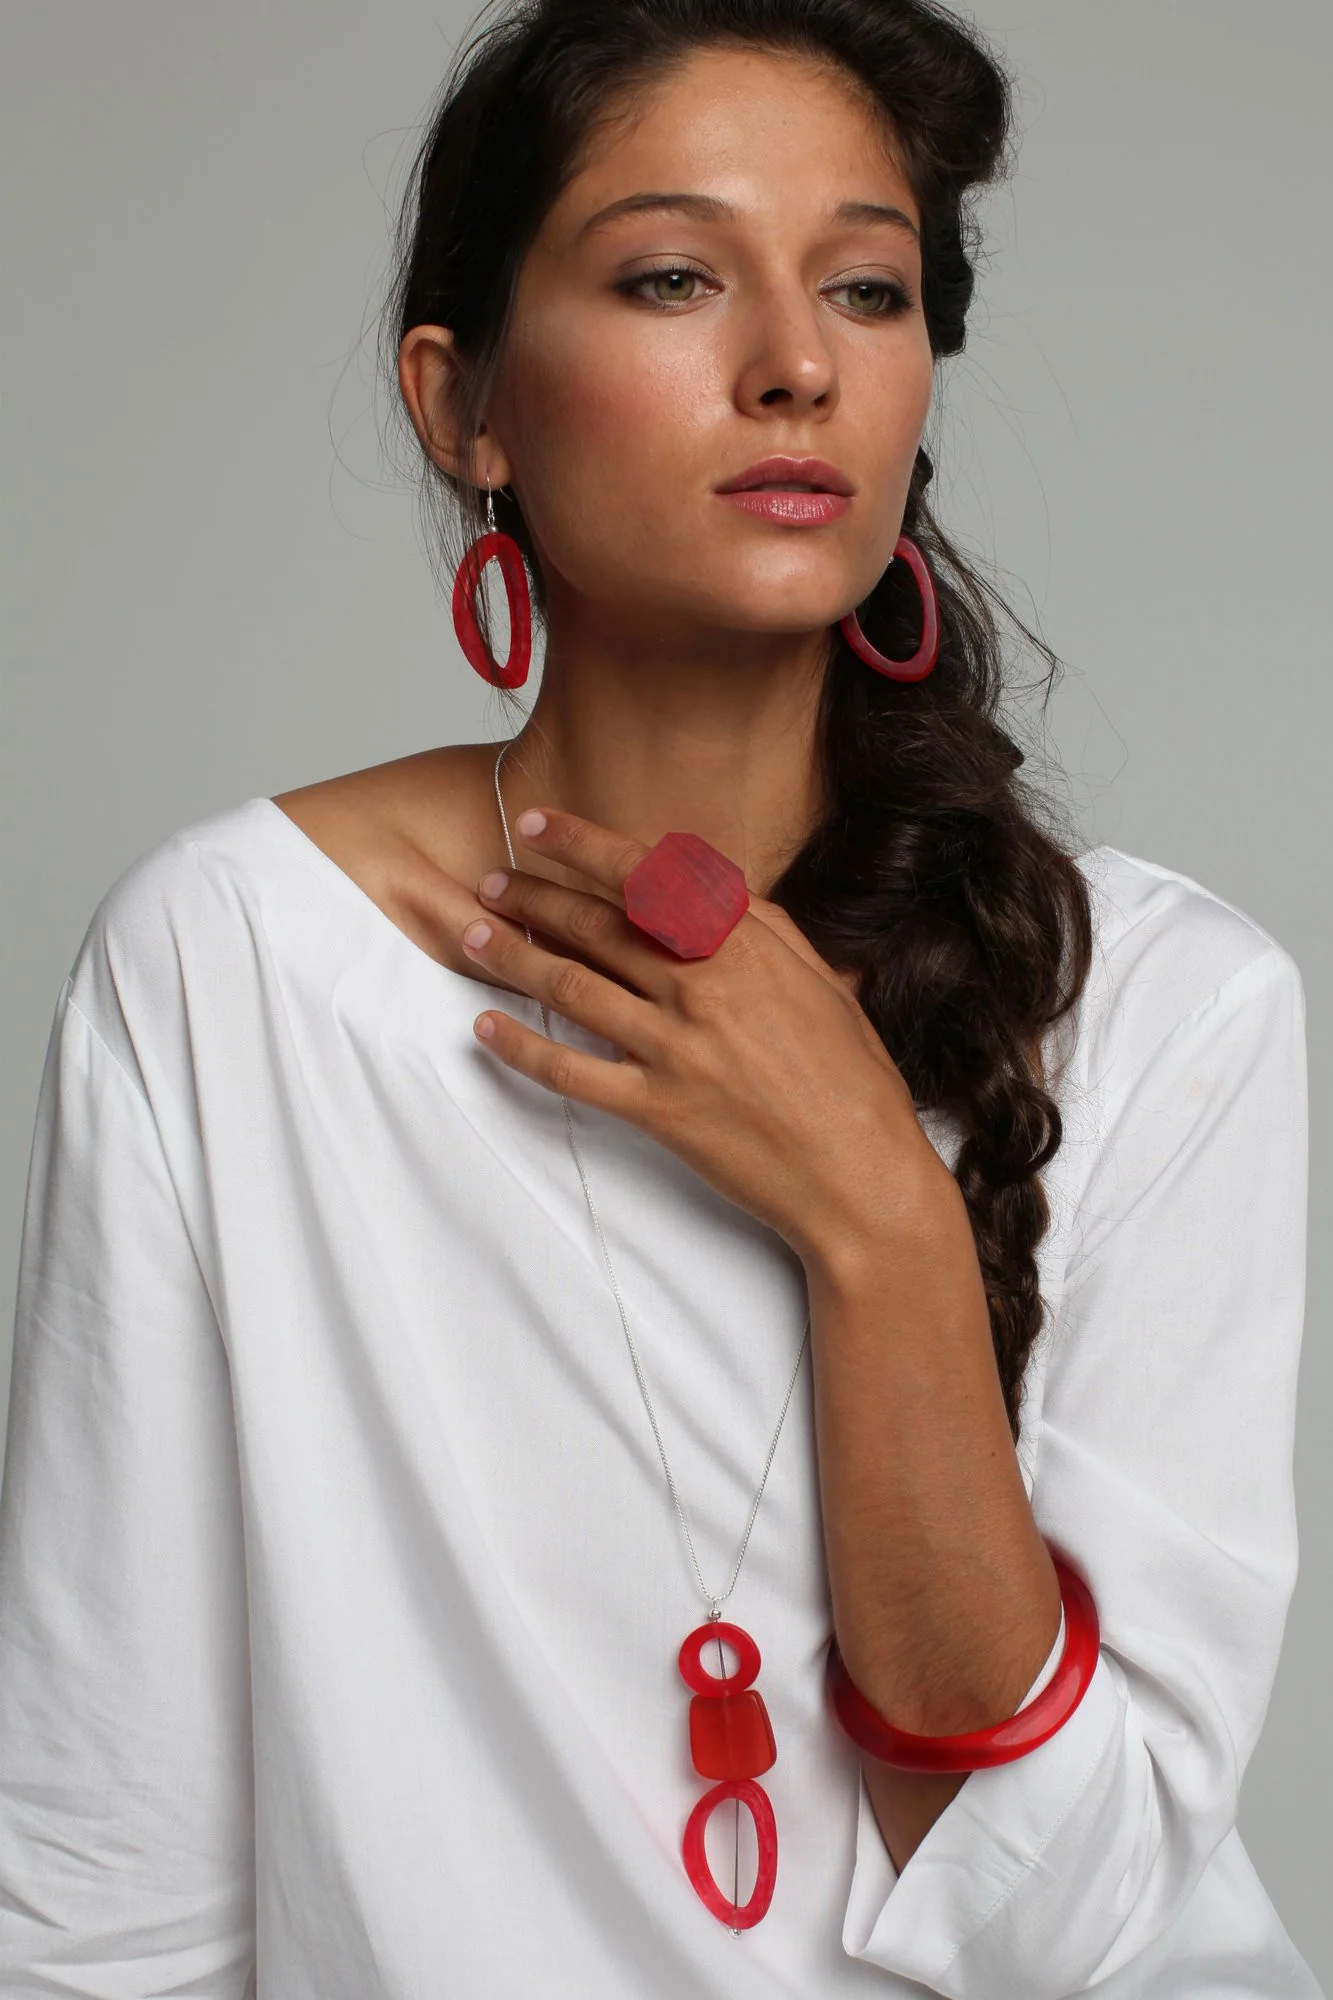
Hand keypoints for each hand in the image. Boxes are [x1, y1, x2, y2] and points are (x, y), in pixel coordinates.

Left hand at [462, 807, 956, 1270]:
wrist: (860, 1176)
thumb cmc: (851, 1080)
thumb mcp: (822, 980)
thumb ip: (763, 926)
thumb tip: (711, 884)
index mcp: (744, 948)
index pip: (645, 876)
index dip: (582, 845)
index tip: (537, 824)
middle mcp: (702, 988)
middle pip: (595, 926)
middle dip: (532, 898)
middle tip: (490, 884)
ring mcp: (675, 1050)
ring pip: (571, 987)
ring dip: (512, 958)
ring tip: (473, 938)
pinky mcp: (657, 1109)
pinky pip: (570, 1071)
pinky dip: (521, 1047)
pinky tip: (487, 1028)